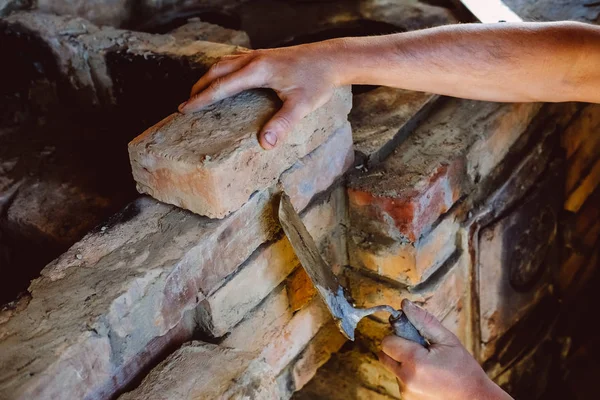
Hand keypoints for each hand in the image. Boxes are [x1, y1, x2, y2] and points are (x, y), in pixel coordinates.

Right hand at [179, 41, 342, 149]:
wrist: (332, 58)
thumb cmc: (318, 81)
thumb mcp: (301, 106)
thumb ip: (282, 124)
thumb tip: (264, 144)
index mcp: (257, 71)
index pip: (221, 86)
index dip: (201, 99)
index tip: (184, 108)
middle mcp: (254, 59)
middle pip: (217, 71)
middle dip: (199, 87)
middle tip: (186, 104)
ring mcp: (259, 54)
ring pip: (224, 63)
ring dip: (209, 76)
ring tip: (200, 92)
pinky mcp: (265, 55)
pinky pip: (235, 59)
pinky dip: (223, 69)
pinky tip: (226, 76)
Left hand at [379, 299, 512, 399]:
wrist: (474, 398)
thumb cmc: (463, 369)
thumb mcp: (447, 340)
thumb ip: (424, 321)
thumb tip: (405, 304)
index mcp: (415, 362)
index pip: (387, 342)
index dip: (399, 335)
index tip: (414, 335)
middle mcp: (406, 379)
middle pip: (384, 354)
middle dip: (397, 347)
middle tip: (419, 347)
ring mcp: (406, 391)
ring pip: (392, 366)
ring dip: (403, 361)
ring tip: (427, 363)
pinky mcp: (407, 398)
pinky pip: (399, 378)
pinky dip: (408, 373)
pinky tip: (426, 374)